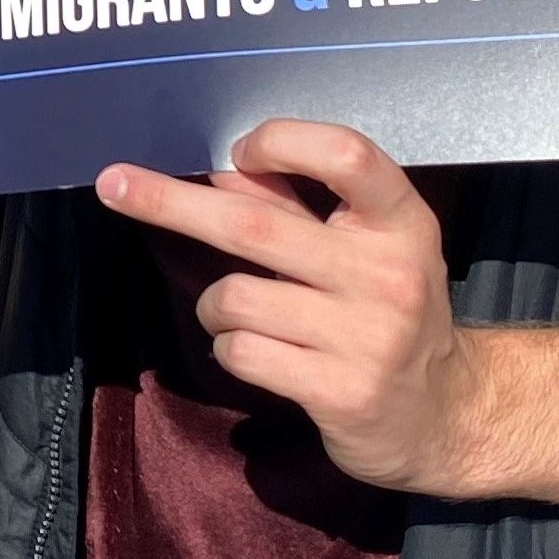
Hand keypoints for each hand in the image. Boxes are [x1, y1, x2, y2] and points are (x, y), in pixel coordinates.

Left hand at [93, 119, 480, 496]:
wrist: (445, 416)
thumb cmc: (388, 313)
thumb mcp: (362, 248)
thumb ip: (296, 207)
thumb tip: (217, 169)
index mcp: (401, 222)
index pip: (347, 155)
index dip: (282, 142)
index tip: (237, 151)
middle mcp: (389, 274)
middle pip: (256, 224)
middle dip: (171, 201)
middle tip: (114, 183)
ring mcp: (368, 337)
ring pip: (234, 297)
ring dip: (212, 305)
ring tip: (238, 314)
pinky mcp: (341, 392)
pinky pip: (241, 351)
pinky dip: (230, 347)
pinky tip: (261, 353)